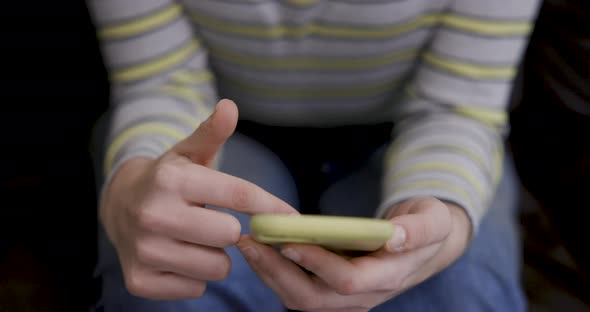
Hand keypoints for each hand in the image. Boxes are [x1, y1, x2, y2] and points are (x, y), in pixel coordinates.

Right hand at [100, 99, 297, 299]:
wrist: (118, 206)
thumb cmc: (167, 179)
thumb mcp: (188, 152)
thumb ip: (213, 132)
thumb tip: (230, 107)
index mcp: (172, 178)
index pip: (238, 195)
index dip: (270, 206)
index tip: (290, 217)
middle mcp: (154, 213)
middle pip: (230, 234)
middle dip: (229, 230)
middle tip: (213, 222)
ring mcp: (144, 250)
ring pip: (217, 267)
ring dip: (214, 256)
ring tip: (194, 239)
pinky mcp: (141, 280)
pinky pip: (197, 288)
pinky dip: (195, 277)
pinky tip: (178, 257)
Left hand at [237, 197, 470, 310]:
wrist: (422, 243)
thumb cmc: (426, 226)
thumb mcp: (434, 220)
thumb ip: (419, 229)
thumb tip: (396, 237)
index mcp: (387, 276)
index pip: (347, 280)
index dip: (317, 264)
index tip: (288, 241)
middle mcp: (364, 295)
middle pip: (312, 298)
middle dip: (277, 272)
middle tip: (250, 243)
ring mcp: (346, 298)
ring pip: (300, 299)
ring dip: (270, 274)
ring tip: (248, 244)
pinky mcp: (333, 291)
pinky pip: (299, 291)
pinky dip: (276, 273)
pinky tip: (261, 250)